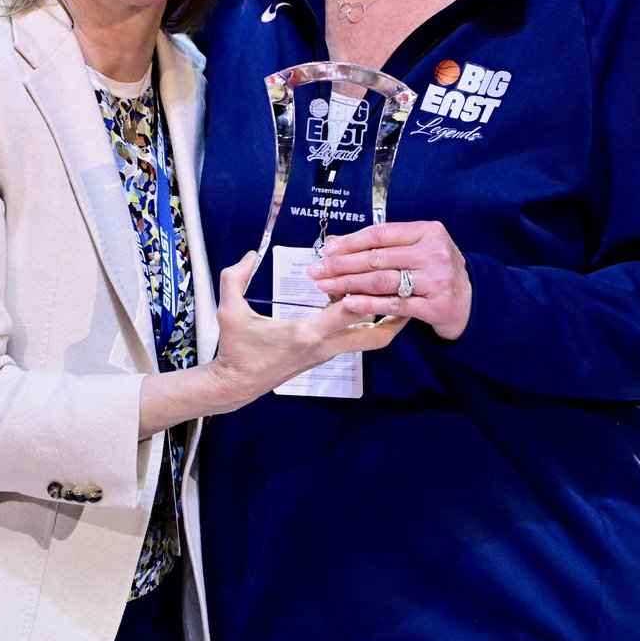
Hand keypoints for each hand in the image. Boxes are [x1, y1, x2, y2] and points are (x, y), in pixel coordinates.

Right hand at [208, 251, 406, 410]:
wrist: (236, 385)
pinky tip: (361, 300)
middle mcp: (324, 345)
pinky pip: (353, 338)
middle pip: (374, 336)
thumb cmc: (236, 349)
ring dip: (383, 318)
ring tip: (395, 292)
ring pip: (367, 339)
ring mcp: (326, 353)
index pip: (347, 311)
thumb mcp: (228, 311)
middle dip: (397, 316)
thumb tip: (249, 254)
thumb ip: (235, 278)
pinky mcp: (323, 356)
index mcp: (306, 333)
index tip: (380, 270)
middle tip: (410, 291)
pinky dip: (363, 322)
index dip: (366, 290)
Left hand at [305, 220, 471, 340]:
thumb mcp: (420, 248)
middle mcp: (433, 253)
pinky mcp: (434, 306)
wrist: (472, 301)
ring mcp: (435, 280)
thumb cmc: (437, 271)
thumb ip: (387, 244)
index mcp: (428, 231)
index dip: (350, 241)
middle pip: (377, 257)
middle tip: (317, 270)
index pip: (380, 233)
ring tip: (325, 286)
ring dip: (348, 283)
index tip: (326, 250)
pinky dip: (368, 304)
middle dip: (341, 264)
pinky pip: (393, 305)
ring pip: (382, 281)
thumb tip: (338, 242)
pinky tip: (348, 303)